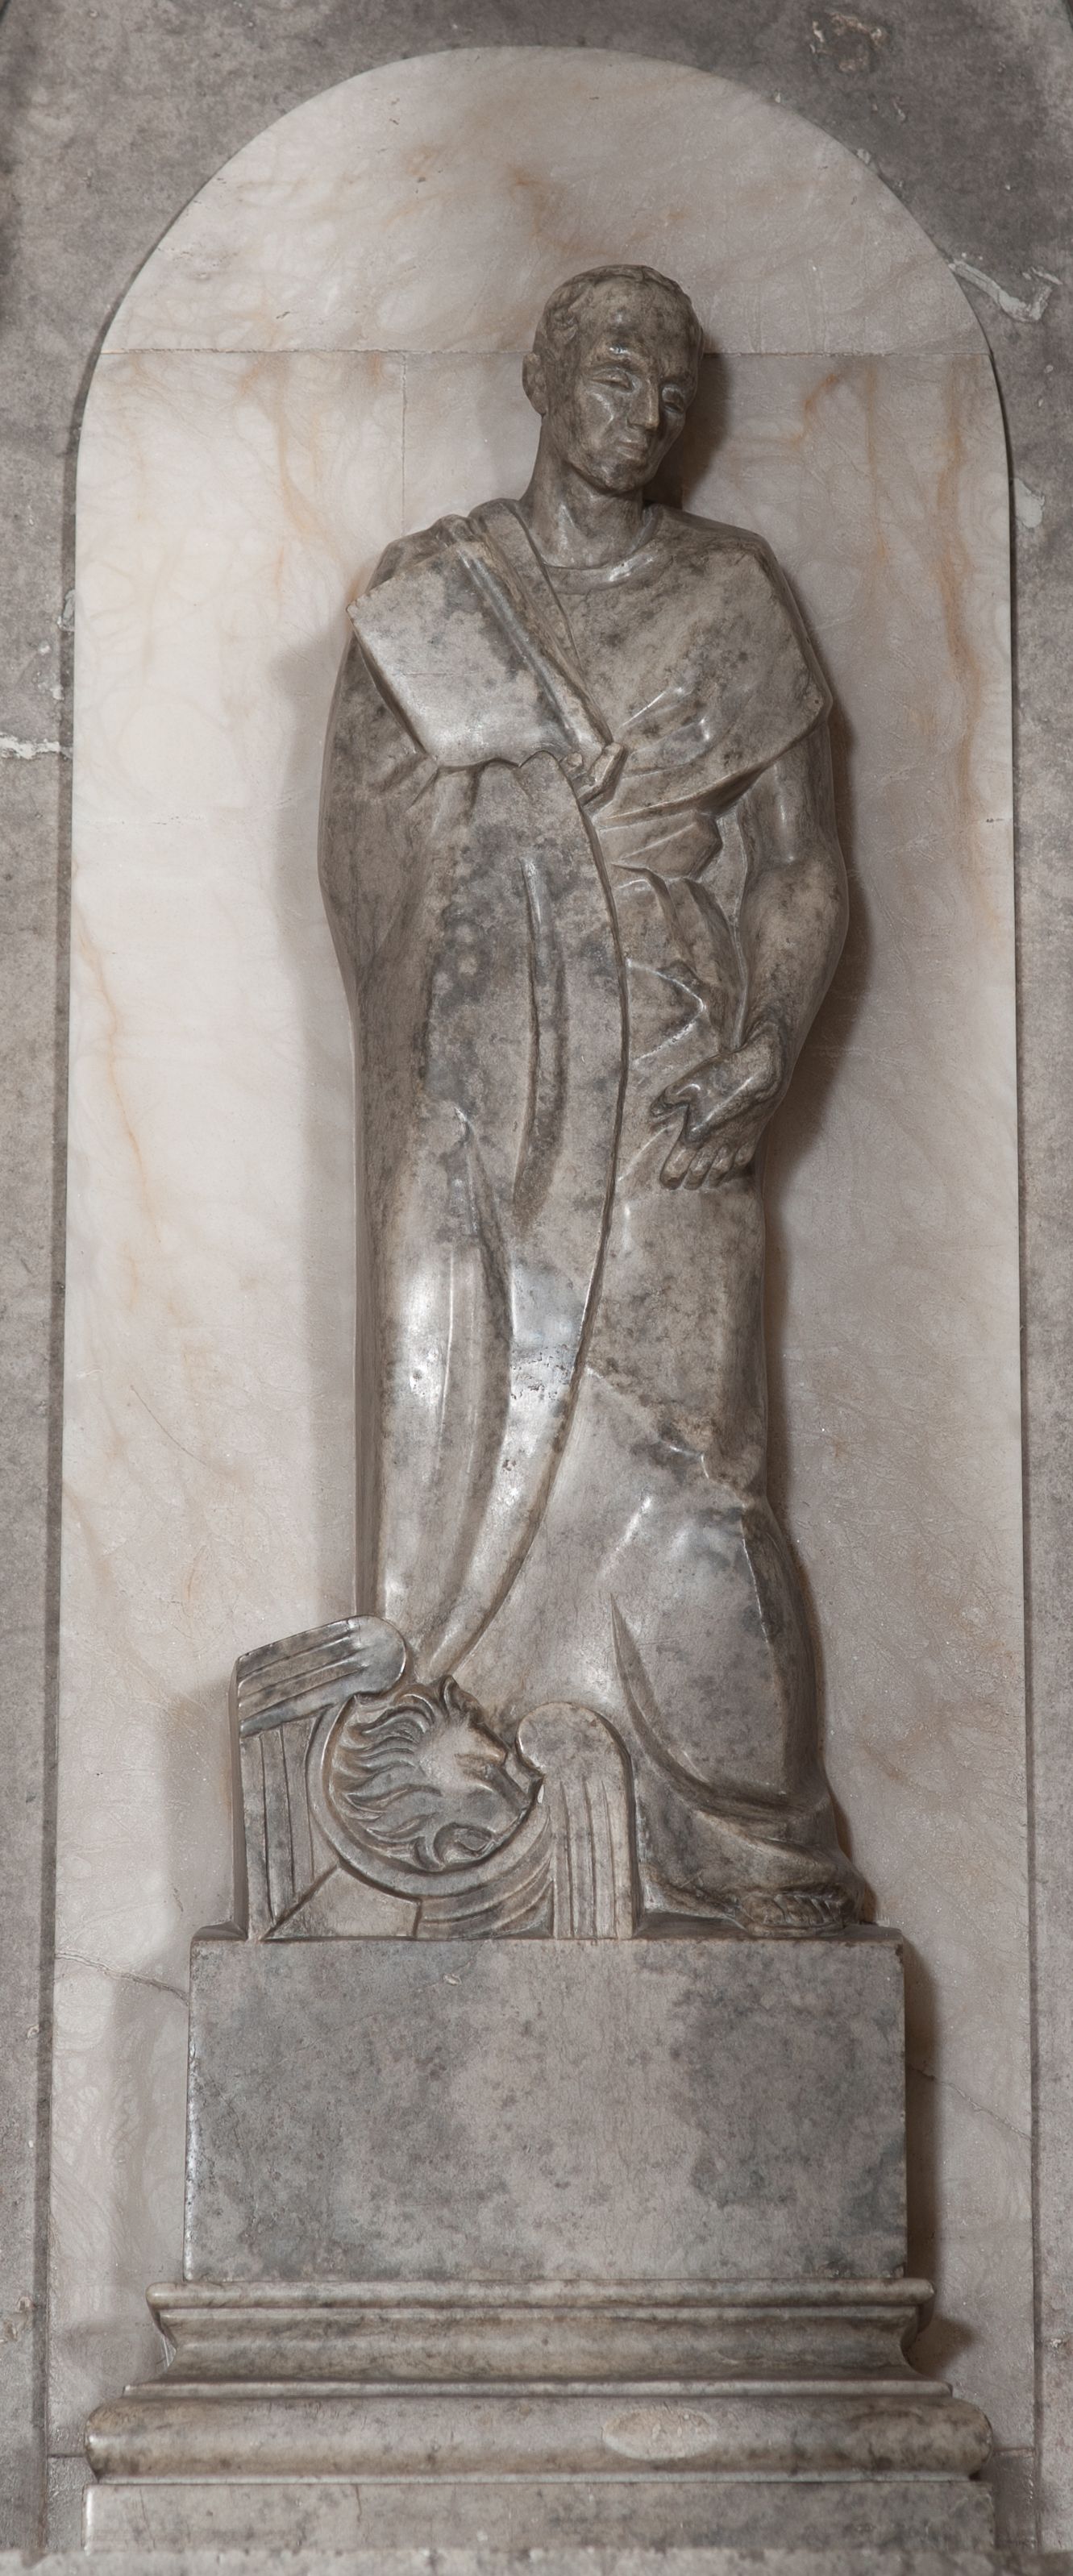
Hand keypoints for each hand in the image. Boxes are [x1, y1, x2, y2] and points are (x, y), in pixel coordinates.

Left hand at [650, 1025, 785, 1188]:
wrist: (762, 1074)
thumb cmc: (724, 1075)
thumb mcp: (689, 1082)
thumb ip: (668, 1099)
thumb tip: (654, 1111)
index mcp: (697, 1132)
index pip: (680, 1163)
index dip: (671, 1176)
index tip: (666, 1182)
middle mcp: (715, 1143)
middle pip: (700, 1171)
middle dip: (690, 1181)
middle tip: (684, 1186)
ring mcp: (735, 1142)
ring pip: (721, 1170)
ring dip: (710, 1180)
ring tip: (704, 1184)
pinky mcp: (751, 1138)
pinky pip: (740, 1162)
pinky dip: (732, 1171)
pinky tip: (729, 1172)